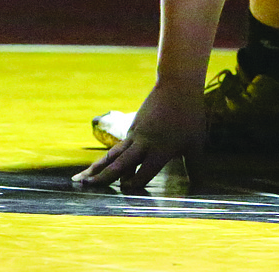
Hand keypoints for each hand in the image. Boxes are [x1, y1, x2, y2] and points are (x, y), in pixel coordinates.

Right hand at [72, 83, 204, 189]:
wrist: (177, 85)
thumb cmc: (190, 115)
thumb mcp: (196, 142)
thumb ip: (196, 165)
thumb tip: (201, 187)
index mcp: (161, 149)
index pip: (143, 172)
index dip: (135, 184)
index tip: (126, 193)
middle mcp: (144, 144)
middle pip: (120, 164)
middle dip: (102, 178)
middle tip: (86, 188)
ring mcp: (135, 135)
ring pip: (112, 155)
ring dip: (95, 169)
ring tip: (78, 180)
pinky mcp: (132, 129)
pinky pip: (117, 148)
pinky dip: (106, 159)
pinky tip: (95, 169)